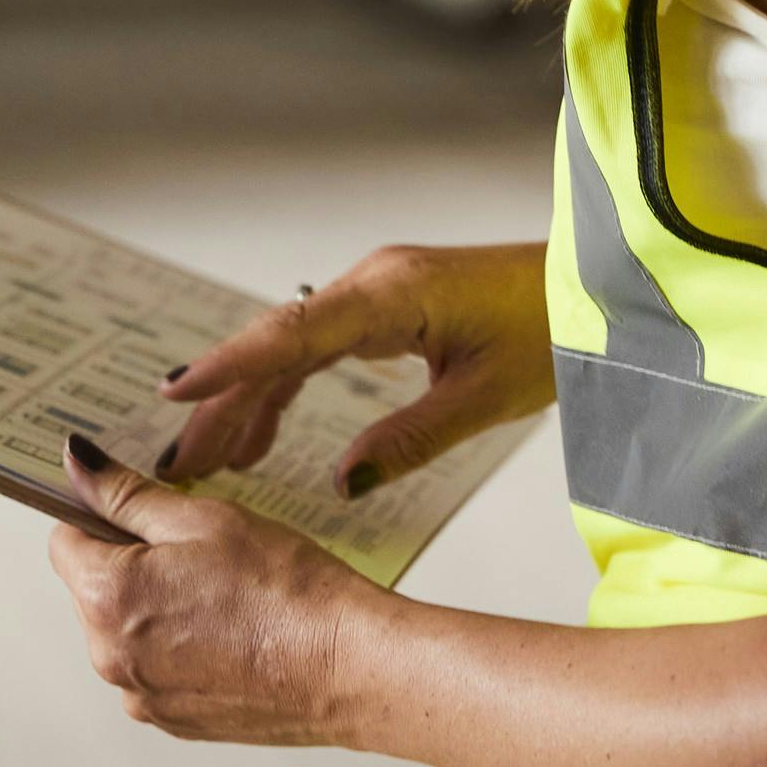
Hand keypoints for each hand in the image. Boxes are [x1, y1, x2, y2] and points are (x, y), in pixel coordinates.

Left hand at [48, 436, 381, 746]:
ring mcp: (143, 697)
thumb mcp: (203, 518)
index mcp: (106, 599)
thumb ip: (128, 493)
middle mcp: (109, 657)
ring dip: (161, 608)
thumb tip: (75, 462)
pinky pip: (160, 670)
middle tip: (207, 550)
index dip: (103, 515)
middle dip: (137, 564)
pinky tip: (237, 632)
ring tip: (230, 594)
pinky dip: (185, 648)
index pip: (65, 541)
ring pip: (130, 631)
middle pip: (96, 590)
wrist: (347, 666)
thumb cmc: (283, 585)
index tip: (144, 509)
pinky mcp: (176, 722)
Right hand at [159, 242, 552, 496]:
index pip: (293, 332)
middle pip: (278, 345)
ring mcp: (379, 293)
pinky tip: (262, 439)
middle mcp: (374, 284)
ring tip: (210, 463)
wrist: (591, 288)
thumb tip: (342, 481)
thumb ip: (410, 440)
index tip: (176, 392)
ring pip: (292, 349)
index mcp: (393, 294)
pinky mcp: (390, 308)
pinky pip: (319, 348)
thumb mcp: (484, 398)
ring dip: (248, 401)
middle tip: (179, 461)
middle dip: (223, 401)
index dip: (230, 365)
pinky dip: (286, 390)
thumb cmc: (552, 330)